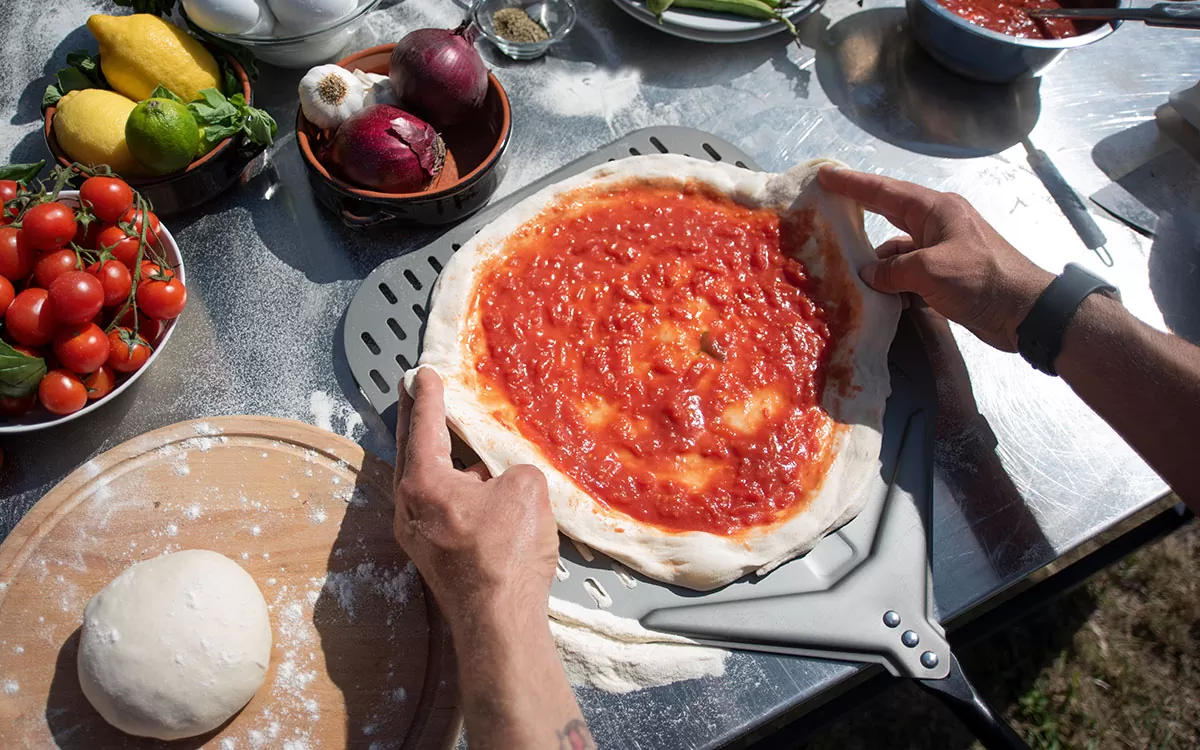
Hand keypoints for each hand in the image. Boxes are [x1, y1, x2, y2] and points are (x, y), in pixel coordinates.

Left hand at [393, 368, 558, 630]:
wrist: (499, 621)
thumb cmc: (506, 552)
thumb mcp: (525, 488)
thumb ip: (512, 467)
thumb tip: (501, 480)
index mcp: (423, 482)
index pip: (425, 427)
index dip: (428, 396)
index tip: (422, 374)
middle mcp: (409, 508)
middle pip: (412, 452)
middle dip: (416, 420)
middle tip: (414, 392)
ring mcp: (417, 536)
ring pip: (424, 483)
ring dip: (434, 456)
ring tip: (447, 435)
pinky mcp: (433, 557)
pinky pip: (436, 507)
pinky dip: (449, 486)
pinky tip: (472, 486)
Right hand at [818, 166, 1054, 351]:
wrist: (1025, 311)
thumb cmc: (981, 280)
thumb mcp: (929, 271)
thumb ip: (892, 270)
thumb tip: (868, 274)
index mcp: (936, 210)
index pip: (885, 192)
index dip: (853, 184)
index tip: (826, 175)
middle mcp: (938, 223)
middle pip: (890, 212)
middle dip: (860, 210)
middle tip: (828, 208)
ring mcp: (943, 249)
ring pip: (898, 248)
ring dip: (876, 259)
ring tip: (845, 268)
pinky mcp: (947, 273)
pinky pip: (910, 270)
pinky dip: (893, 279)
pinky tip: (877, 292)